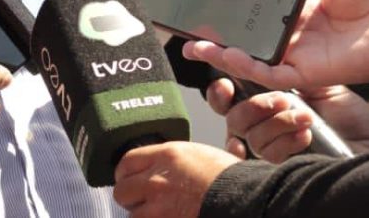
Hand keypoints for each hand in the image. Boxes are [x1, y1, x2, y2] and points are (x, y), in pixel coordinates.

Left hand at [114, 142, 238, 217]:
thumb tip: (175, 163)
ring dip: (143, 216)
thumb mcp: (203, 156)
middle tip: (142, 202)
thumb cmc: (233, 180)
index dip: (126, 173)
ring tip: (158, 215)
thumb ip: (180, 160)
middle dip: (131, 198)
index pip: (127, 162)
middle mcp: (157, 180)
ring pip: (133, 215)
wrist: (247, 201)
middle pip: (122, 190)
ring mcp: (159, 207)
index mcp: (167, 156)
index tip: (130, 179)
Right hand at [183, 0, 368, 88]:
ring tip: (196, 47)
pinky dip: (249, 67)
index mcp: (297, 15)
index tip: (205, 7)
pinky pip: (272, 74)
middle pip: (246, 43)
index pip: (255, 18)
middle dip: (214, 41)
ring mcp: (300, 57)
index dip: (230, 16)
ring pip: (252, 62)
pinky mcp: (310, 73)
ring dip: (222, 55)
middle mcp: (294, 39)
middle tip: (187, 35)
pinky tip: (230, 55)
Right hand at [206, 79, 368, 162]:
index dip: (219, 92)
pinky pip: (267, 154)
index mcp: (263, 100)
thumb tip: (255, 55)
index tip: (226, 84)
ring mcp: (270, 145)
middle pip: (232, 118)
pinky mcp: (282, 164)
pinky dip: (285, 141)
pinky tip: (305, 135)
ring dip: (277, 123)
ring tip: (306, 116)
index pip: (228, 98)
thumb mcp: (314, 81)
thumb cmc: (346, 114)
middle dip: (252, 107)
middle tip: (279, 99)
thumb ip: (282, 69)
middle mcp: (261, 124)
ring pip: (250, 135)